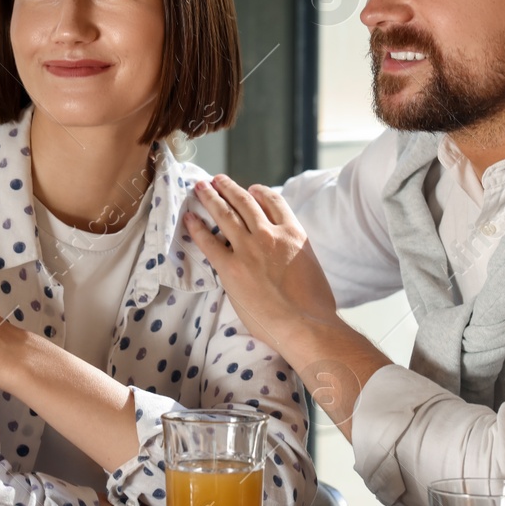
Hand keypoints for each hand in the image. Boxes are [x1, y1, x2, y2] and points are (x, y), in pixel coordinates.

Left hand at [183, 176, 391, 436]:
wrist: (306, 325)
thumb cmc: (315, 307)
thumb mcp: (312, 268)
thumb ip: (296, 255)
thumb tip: (287, 261)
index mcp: (294, 234)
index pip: (275, 203)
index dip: (261, 193)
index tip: (252, 188)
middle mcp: (270, 235)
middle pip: (246, 203)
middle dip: (229, 189)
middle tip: (217, 180)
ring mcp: (250, 249)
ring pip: (226, 215)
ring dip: (211, 198)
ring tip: (201, 187)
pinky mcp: (232, 268)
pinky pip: (209, 242)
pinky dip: (197, 228)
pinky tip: (189, 219)